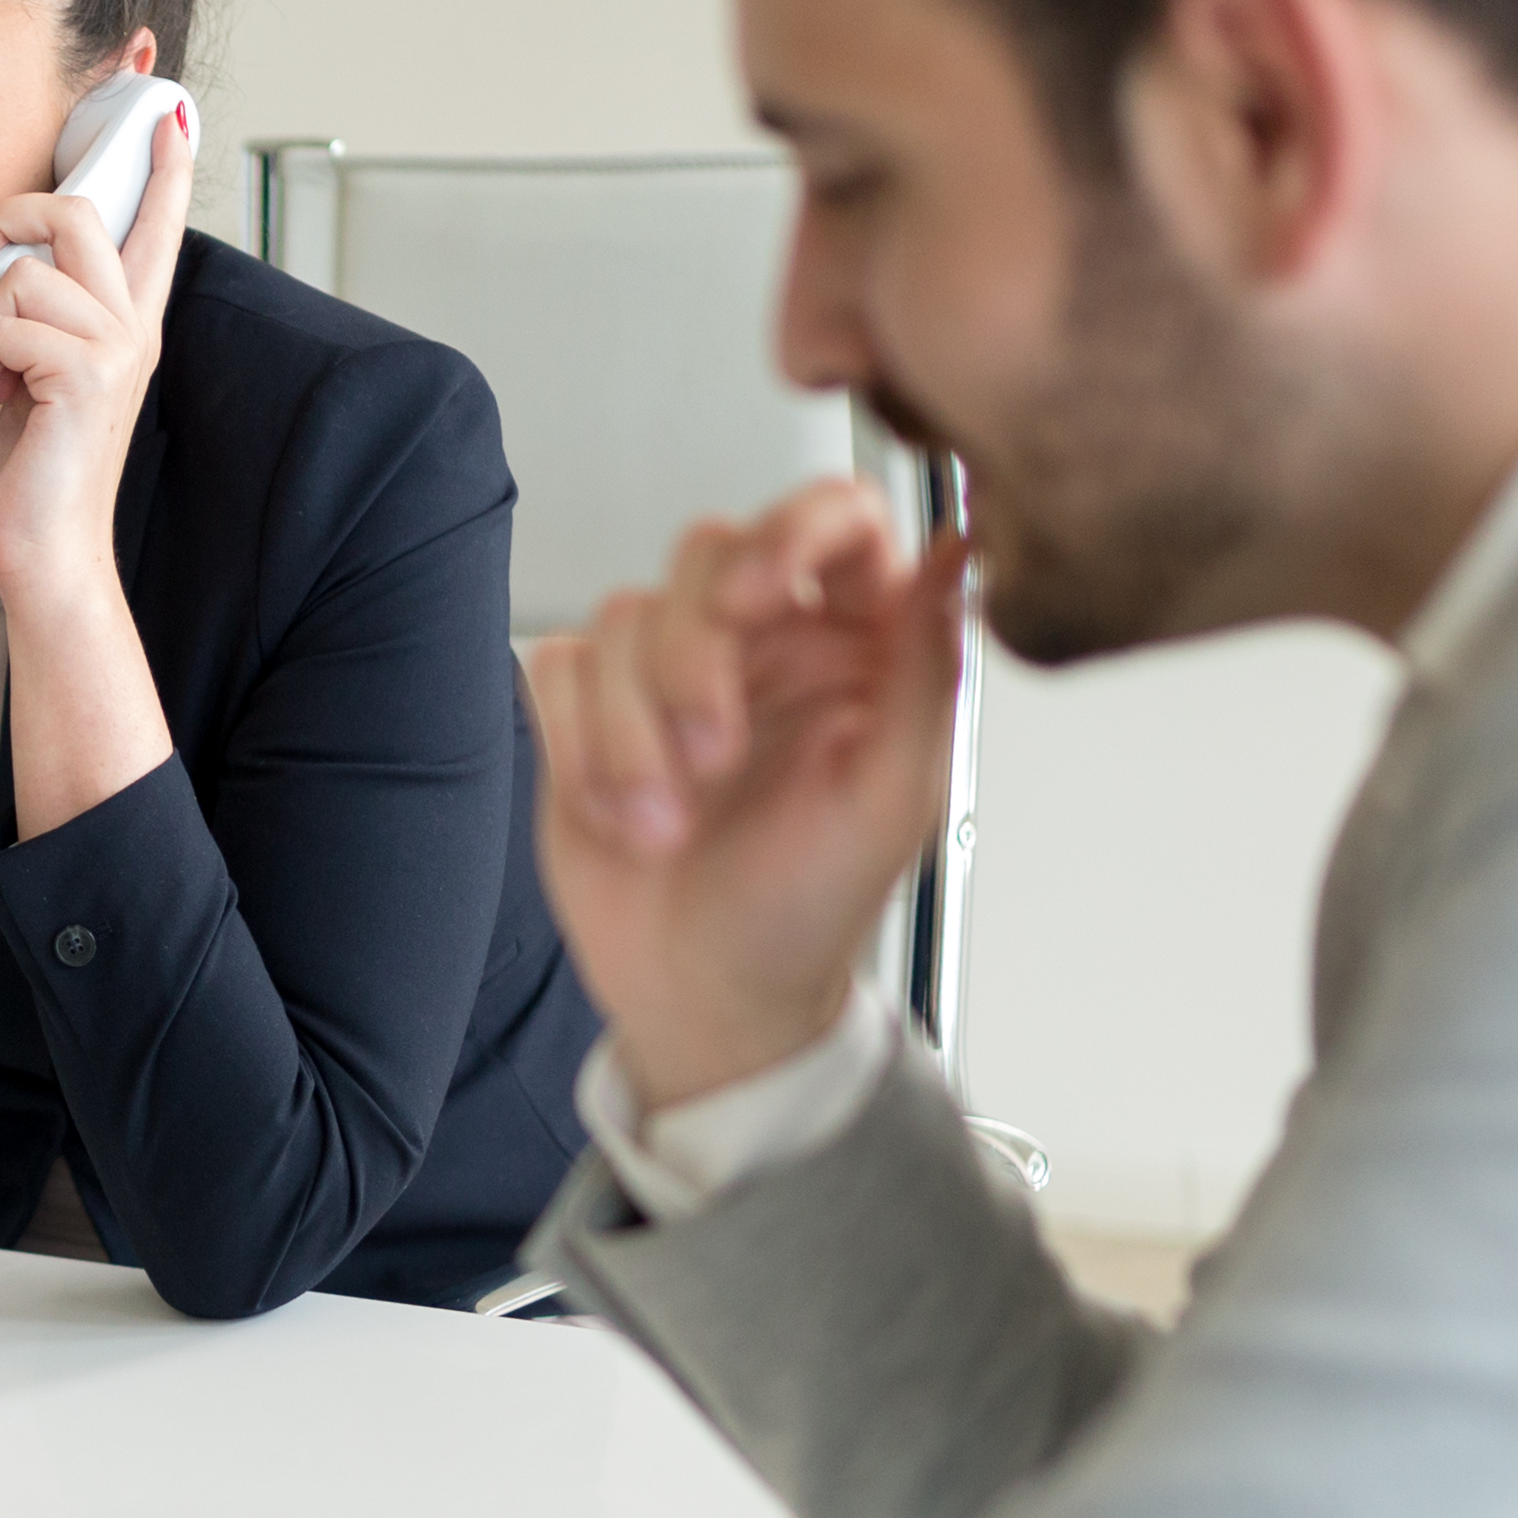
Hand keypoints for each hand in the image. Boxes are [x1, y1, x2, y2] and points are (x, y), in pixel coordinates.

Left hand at [0, 92, 197, 604]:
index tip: (166, 113)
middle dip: (6, 220)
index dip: (163, 164)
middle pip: (77, 211)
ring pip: (26, 272)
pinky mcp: (85, 376)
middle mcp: (133, 327)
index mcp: (129, 321)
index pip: (156, 223)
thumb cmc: (33, 467)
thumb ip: (39, 314)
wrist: (45, 549)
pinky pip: (4, 326)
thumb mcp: (36, 374)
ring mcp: (116, 349)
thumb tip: (0, 261)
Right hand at [529, 479, 967, 1114]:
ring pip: (624, 617)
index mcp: (853, 646)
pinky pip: (560, 669)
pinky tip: (622, 812)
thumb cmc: (809, 910)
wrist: (706, 997)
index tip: (757, 600)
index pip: (837, 520)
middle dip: (695, 660)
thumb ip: (925, 668)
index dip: (792, 530)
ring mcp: (669, 672)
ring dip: (634, 729)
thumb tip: (957, 547)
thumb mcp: (890, 800)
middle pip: (708, 555)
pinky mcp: (588, 712)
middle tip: (713, 756)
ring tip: (667, 821)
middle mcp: (762, 642)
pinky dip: (582, 747)